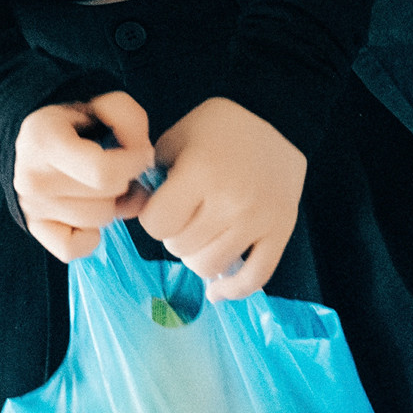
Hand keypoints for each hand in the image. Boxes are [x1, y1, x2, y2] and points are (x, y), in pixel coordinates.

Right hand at [14, 90, 155, 261]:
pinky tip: (88, 211)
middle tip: (117, 167)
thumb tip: (142, 155)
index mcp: (44, 140)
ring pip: (97, 222)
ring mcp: (31, 207)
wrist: (36, 139)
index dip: (134, 165)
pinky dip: (88, 236)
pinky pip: (75, 248)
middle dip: (122, 183)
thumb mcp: (103, 104)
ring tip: (101, 186)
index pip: (104, 172)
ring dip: (109, 206)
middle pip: (105, 199)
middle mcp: (33, 178)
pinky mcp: (34, 229)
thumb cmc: (75, 124)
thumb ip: (129, 118)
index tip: (140, 154)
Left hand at [137, 97, 306, 300]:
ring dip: (197, 256)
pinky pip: (253, 279)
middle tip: (185, 215)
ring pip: (210, 267)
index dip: (153, 217)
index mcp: (200, 172)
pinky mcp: (281, 233)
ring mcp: (257, 220)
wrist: (277, 122)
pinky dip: (232, 291)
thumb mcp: (179, 137)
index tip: (161, 205)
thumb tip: (131, 210)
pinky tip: (217, 290)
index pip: (157, 224)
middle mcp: (230, 201)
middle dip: (174, 235)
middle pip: (181, 248)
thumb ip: (153, 174)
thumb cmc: (220, 128)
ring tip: (200, 236)